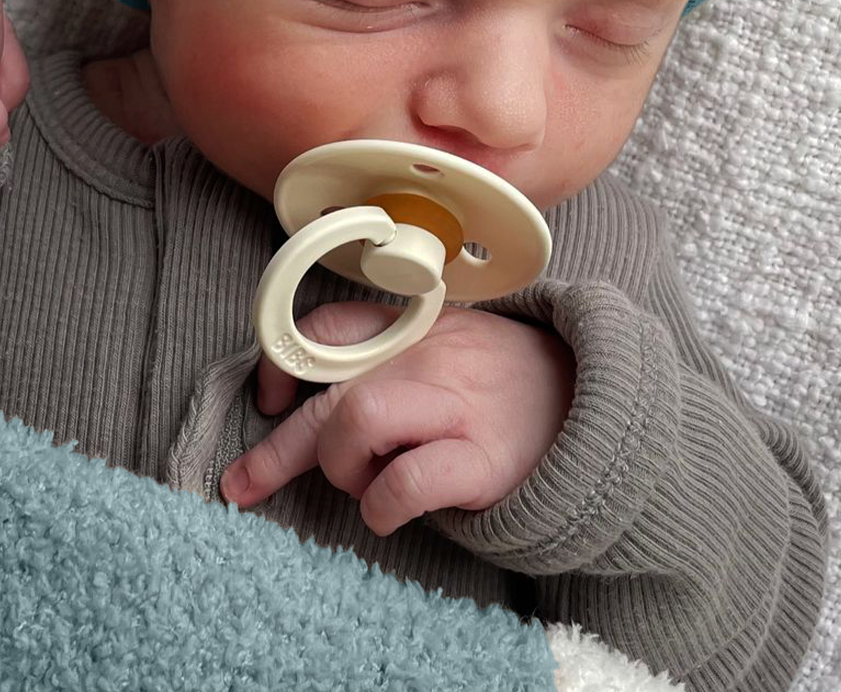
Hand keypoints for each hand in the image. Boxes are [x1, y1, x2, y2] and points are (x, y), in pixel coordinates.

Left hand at [220, 302, 575, 536]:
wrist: (597, 406)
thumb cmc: (507, 383)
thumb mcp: (450, 343)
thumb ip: (391, 354)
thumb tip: (312, 390)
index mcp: (414, 327)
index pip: (327, 328)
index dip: (282, 363)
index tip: (269, 400)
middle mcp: (427, 357)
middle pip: (330, 390)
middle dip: (277, 448)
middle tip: (243, 483)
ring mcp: (455, 405)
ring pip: (355, 419)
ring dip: (341, 467)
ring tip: (364, 485)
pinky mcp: (482, 459)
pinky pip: (405, 483)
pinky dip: (382, 507)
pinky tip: (390, 513)